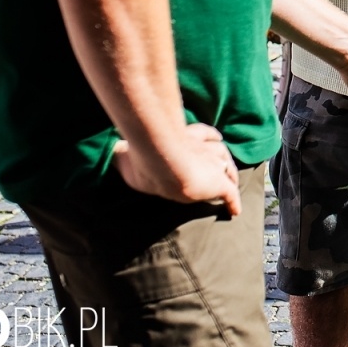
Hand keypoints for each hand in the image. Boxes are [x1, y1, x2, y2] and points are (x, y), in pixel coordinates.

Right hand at [110, 123, 240, 214]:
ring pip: (225, 167)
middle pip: (217, 148)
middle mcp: (199, 148)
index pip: (200, 134)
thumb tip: (113, 150)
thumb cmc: (142, 156)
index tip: (212, 137)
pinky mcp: (217, 183)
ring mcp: (210, 165)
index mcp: (182, 139)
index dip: (205, 136)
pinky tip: (234, 212)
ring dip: (227, 174)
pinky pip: (230, 193)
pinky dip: (233, 202)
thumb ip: (122, 153)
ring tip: (229, 184)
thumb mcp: (125, 154)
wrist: (162, 163)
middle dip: (218, 154)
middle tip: (221, 163)